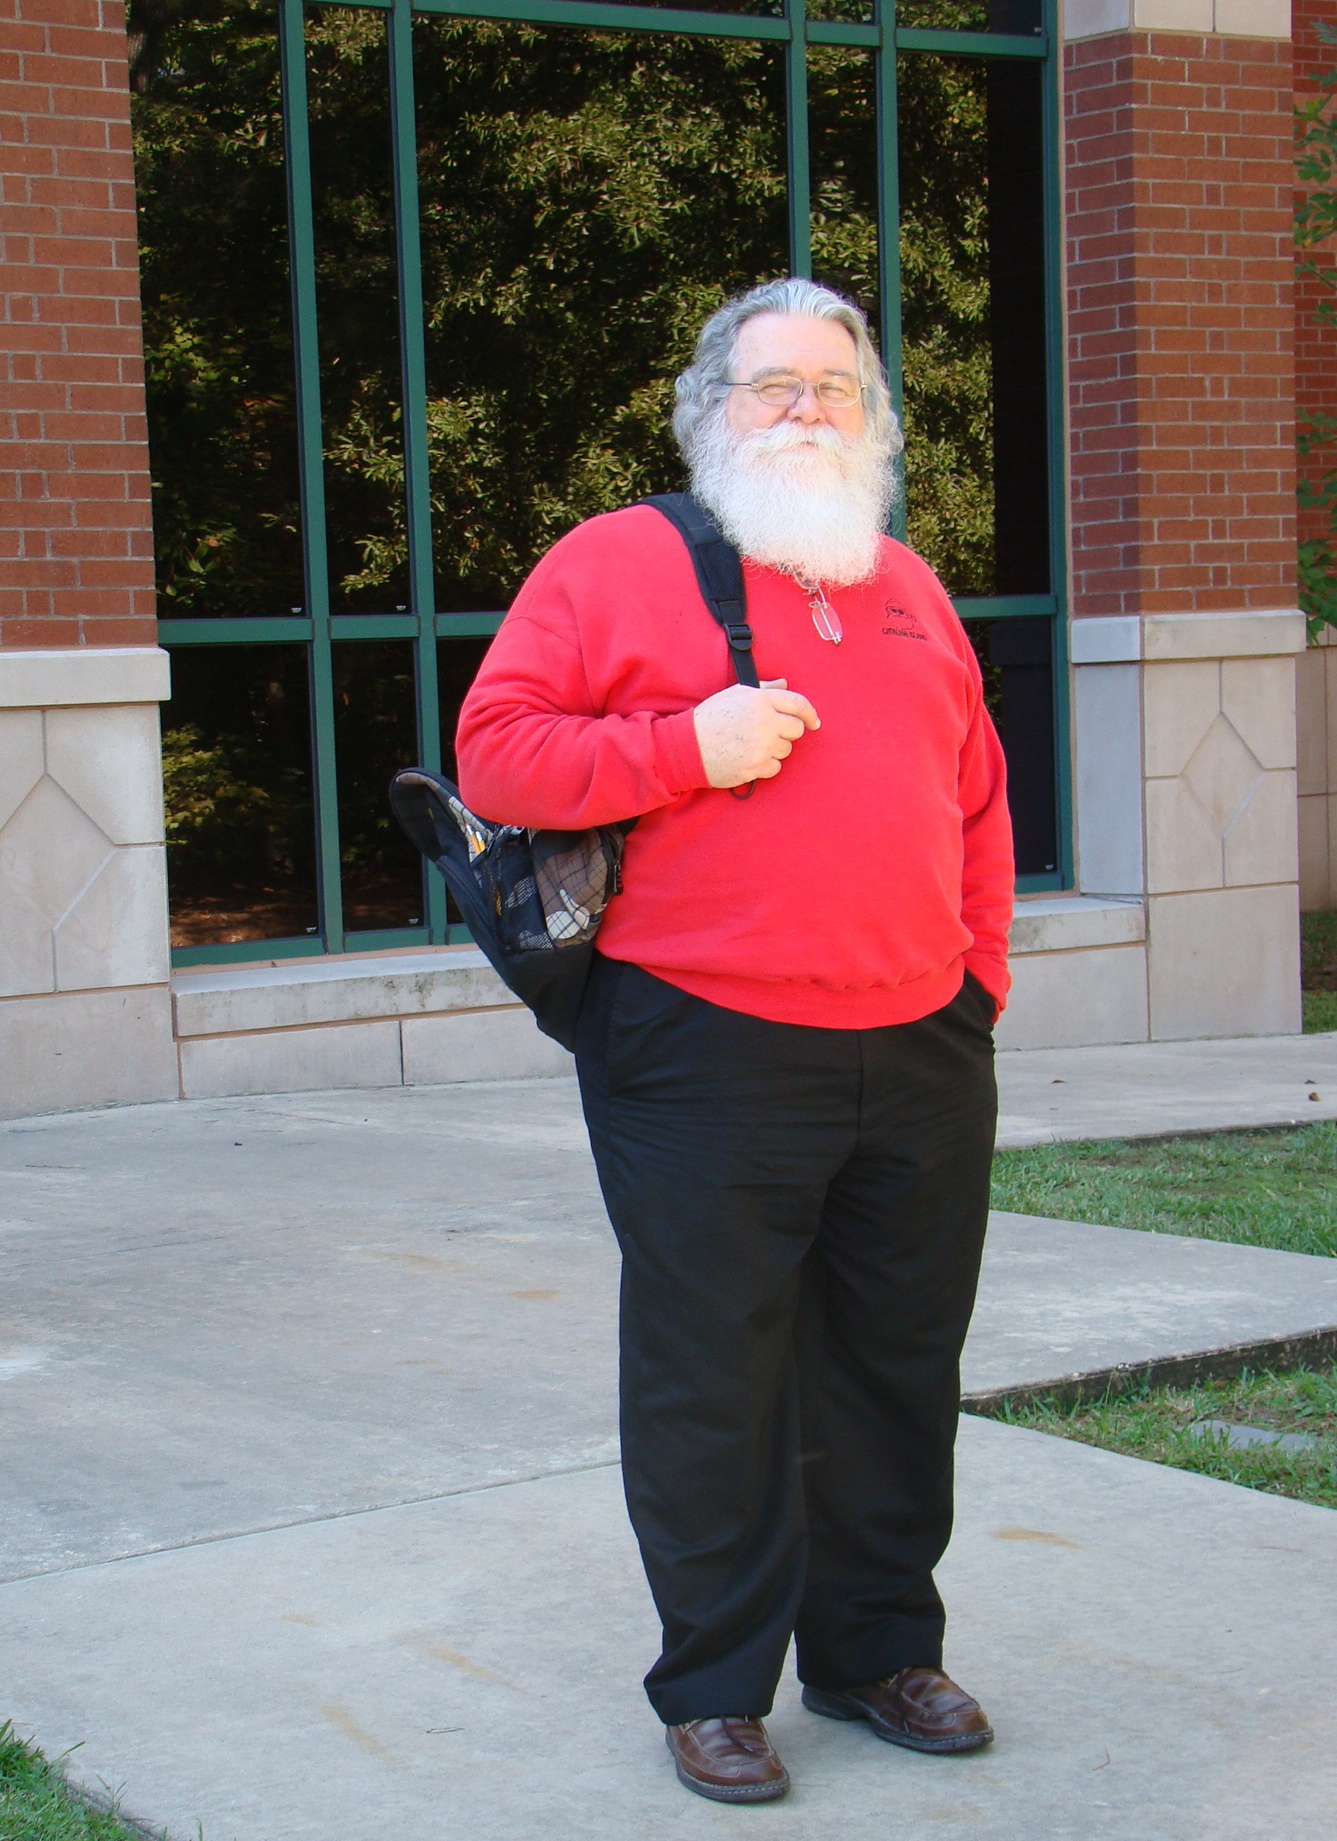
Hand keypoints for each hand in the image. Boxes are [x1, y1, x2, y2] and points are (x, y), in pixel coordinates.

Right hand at [692, 678, 820, 788]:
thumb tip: (785, 684)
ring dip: (774, 748)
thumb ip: (764, 689)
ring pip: (786, 750)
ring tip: (752, 744)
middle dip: (786, 731)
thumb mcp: (735, 694)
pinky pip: (775, 767)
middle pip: (796, 730)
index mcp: (760, 700)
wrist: (687, 746)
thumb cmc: (710, 718)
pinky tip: (749, 757)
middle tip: (769, 732)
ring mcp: (761, 746)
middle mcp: (764, 722)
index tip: (814, 722)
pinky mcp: (756, 767)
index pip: (799, 705)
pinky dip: (766, 765)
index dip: (810, 714)